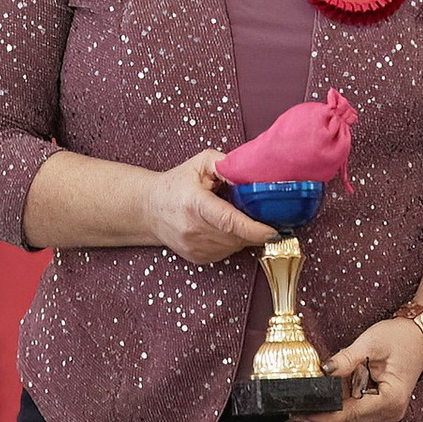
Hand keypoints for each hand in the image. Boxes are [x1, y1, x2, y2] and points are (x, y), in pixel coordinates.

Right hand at [146, 151, 275, 264]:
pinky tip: (225, 228)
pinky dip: (233, 241)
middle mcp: (193, 229)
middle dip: (254, 228)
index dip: (255, 229)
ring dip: (244, 234)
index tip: (273, 230)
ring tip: (237, 216)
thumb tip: (251, 174)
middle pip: (237, 236)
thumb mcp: (199, 163)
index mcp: (194, 204)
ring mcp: (195, 247)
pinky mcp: (198, 258)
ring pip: (235, 246)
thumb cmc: (175, 185)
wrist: (149, 209)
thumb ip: (226, 164)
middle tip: (261, 214)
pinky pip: (227, 252)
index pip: (230, 222)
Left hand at [305, 317, 422, 421]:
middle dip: (321, 414)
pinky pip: (355, 410)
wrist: (419, 336)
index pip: (349, 415)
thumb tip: (323, 371)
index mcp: (390, 399)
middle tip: (294, 409)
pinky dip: (339, 404)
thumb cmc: (400, 338)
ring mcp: (386, 411)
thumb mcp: (370, 343)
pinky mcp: (380, 406)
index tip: (299, 416)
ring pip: (349, 417)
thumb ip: (345, 360)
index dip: (322, 417)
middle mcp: (390, 411)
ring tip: (305, 401)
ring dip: (329, 409)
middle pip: (347, 420)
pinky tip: (324, 397)